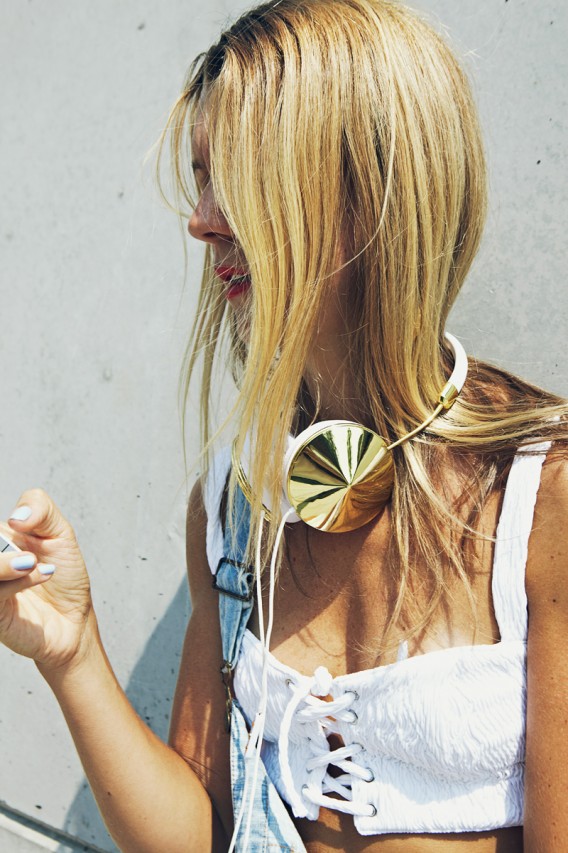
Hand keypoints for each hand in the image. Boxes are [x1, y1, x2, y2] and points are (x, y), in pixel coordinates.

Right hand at [0, 489, 93, 671]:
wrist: (75, 618)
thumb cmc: (65, 577)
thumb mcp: (60, 532)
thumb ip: (41, 509)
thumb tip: (17, 516)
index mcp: (0, 540)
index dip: (7, 524)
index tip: (24, 525)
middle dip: (2, 548)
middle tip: (29, 555)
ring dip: (3, 565)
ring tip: (31, 563)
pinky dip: (16, 582)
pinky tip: (40, 576)